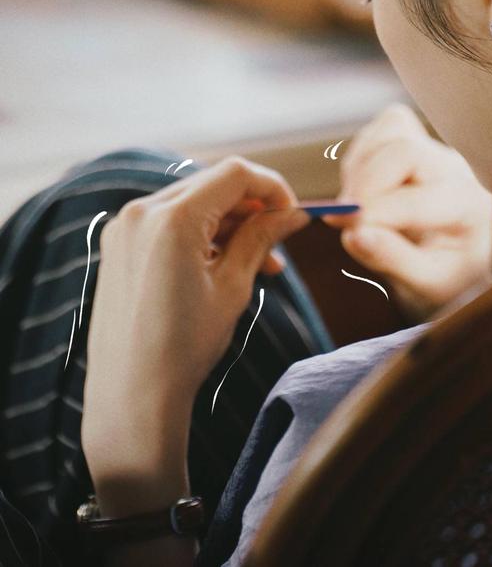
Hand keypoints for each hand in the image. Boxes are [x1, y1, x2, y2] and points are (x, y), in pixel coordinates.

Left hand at [81, 156, 309, 513]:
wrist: (130, 396)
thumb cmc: (184, 347)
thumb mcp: (234, 287)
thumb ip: (262, 238)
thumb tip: (293, 214)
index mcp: (173, 219)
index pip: (235, 174)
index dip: (272, 187)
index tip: (293, 214)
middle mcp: (142, 211)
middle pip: (212, 184)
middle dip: (252, 207)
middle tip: (280, 241)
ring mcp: (125, 226)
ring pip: (192, 202)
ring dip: (229, 222)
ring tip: (261, 264)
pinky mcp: (118, 243)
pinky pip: (169, 221)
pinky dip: (200, 234)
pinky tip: (225, 264)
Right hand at [323, 104, 491, 320]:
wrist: (457, 263)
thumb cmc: (447, 277)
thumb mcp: (428, 284)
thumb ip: (393, 260)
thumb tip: (353, 235)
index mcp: (470, 204)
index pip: (418, 197)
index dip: (376, 212)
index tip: (347, 231)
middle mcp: (456, 168)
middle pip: (403, 151)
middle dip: (365, 184)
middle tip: (343, 219)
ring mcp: (434, 148)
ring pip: (387, 134)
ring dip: (359, 171)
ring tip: (356, 211)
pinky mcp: (412, 139)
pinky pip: (376, 134)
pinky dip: (358, 161)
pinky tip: (361, 193)